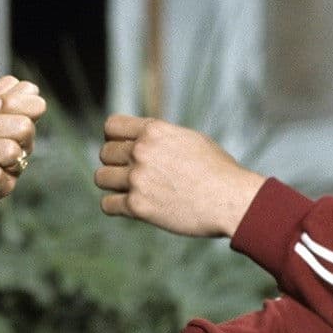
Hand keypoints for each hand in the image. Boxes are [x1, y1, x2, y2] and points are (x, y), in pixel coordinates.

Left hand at [94, 115, 265, 237]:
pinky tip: (128, 206)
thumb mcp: (190, 140)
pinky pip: (108, 204)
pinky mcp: (138, 206)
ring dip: (112, 184)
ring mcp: (138, 178)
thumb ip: (162, 138)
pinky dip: (116, 206)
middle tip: (130, 173)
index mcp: (154, 130)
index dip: (113, 137)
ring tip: (128, 189)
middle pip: (105, 152)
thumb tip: (144, 138)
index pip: (111, 126)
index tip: (121, 148)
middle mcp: (142, 151)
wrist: (231, 200)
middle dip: (115, 162)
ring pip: (101, 177)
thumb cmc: (218, 171)